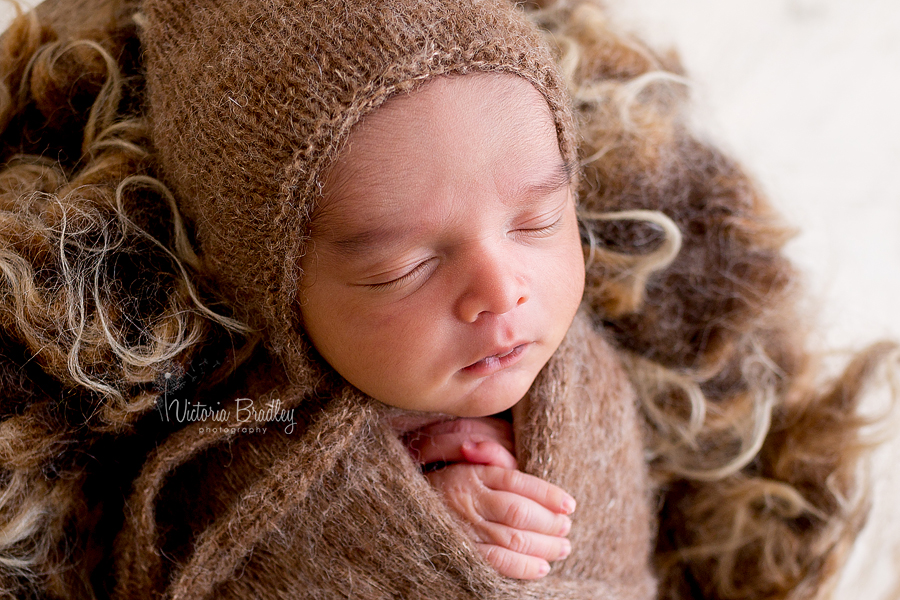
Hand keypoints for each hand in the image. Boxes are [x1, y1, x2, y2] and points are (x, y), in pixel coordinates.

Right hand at [405, 417, 575, 578]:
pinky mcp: (461, 550)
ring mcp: (464, 527)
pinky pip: (496, 561)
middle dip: (550, 522)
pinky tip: (541, 567)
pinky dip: (523, 566)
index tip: (570, 504)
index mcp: (473, 473)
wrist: (402, 503)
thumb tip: (513, 459)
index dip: (548, 494)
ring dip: (544, 545)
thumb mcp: (462, 460)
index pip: (518, 482)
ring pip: (513, 538)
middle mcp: (469, 500)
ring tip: (563, 547)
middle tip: (567, 528)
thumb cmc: (444, 481)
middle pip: (520, 512)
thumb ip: (490, 455)